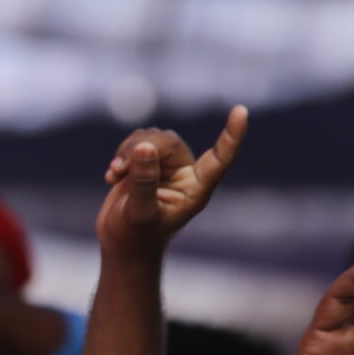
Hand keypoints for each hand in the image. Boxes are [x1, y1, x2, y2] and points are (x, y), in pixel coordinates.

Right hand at [95, 109, 248, 262]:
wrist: (120, 243)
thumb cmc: (134, 237)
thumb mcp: (139, 213)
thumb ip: (144, 182)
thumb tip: (145, 147)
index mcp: (196, 190)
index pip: (221, 159)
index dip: (232, 135)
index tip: (241, 111)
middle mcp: (186, 174)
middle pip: (169, 141)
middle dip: (141, 149)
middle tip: (119, 169)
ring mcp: (167, 166)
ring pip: (152, 137)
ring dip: (128, 151)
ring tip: (114, 175)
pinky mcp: (149, 162)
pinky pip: (138, 140)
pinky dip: (122, 153)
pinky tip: (112, 175)